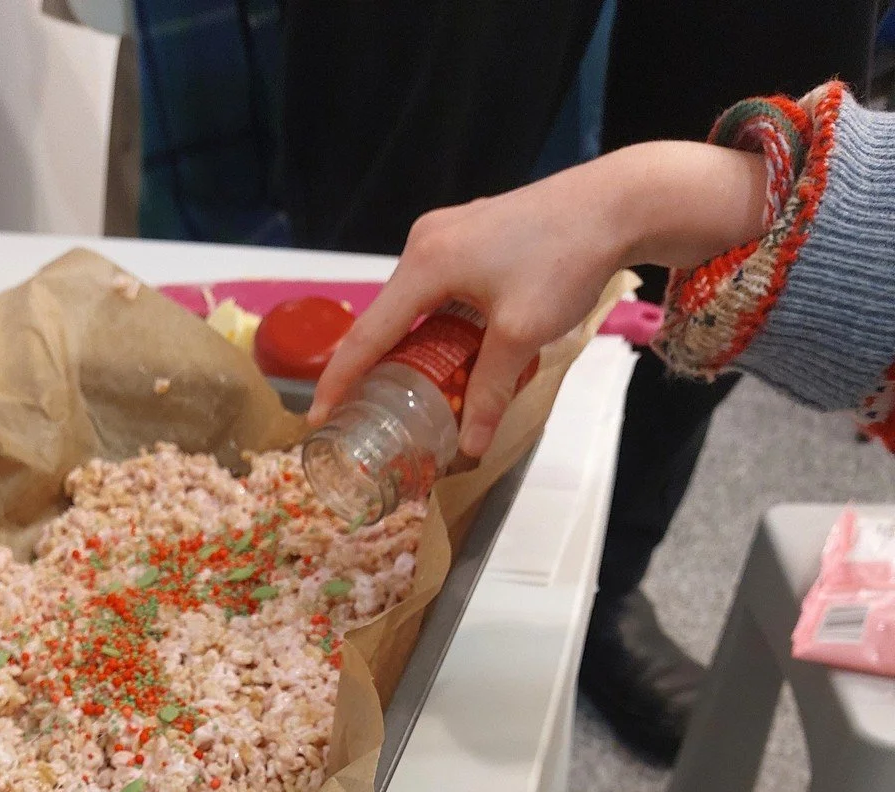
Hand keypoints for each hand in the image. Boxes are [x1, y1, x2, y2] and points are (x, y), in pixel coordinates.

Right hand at [309, 141, 767, 456]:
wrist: (617, 201)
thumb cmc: (564, 260)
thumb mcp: (521, 334)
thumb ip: (488, 389)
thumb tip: (469, 446)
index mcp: (425, 263)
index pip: (369, 332)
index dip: (341, 377)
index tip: (318, 414)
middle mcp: (426, 241)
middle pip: (388, 313)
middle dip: (377, 361)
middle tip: (367, 407)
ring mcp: (449, 230)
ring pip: (415, 299)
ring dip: (411, 340)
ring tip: (407, 384)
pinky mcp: (473, 230)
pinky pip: (438, 284)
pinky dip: (434, 318)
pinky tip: (448, 345)